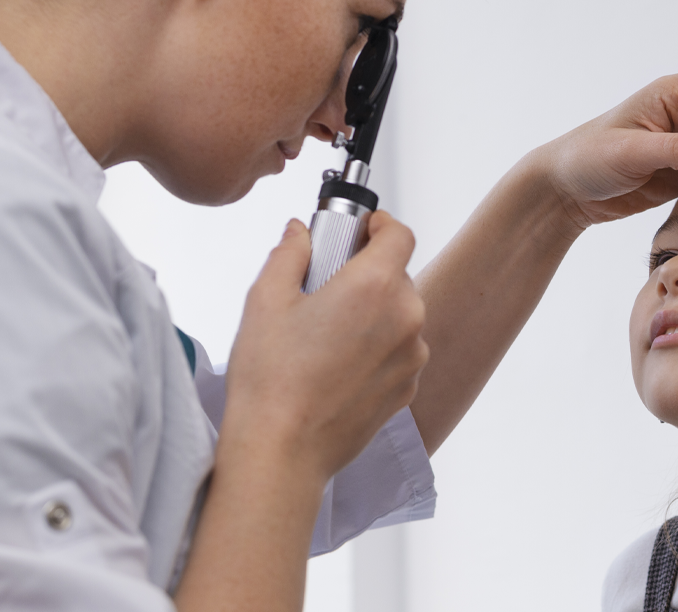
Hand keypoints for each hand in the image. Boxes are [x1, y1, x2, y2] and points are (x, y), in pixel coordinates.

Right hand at [222, 211, 427, 479]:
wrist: (284, 452)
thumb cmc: (271, 379)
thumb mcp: (266, 300)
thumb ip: (290, 254)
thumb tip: (300, 233)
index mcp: (375, 286)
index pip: (400, 234)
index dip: (380, 224)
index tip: (361, 228)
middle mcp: (406, 317)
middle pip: (397, 275)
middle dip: (365, 272)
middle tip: (325, 285)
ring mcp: (411, 356)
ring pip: (399, 315)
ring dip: (372, 312)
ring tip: (326, 332)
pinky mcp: (407, 387)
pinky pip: (398, 350)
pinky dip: (376, 347)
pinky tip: (336, 364)